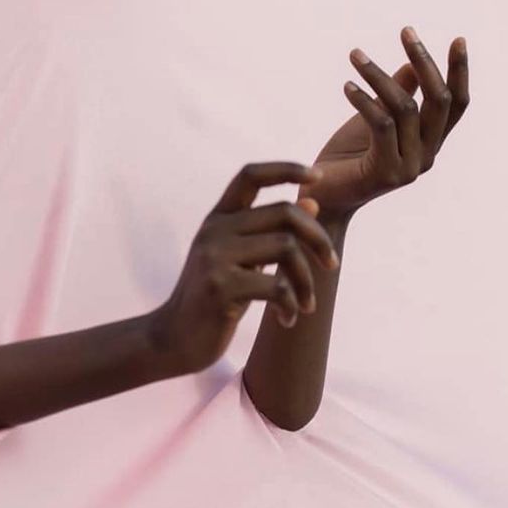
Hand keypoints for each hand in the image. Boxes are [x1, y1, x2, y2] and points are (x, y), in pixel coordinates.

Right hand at [149, 162, 340, 374]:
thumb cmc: (214, 297)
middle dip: (319, 238)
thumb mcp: (241, 259)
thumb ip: (271, 232)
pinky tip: (287, 319)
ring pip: (286, 247)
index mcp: (218, 218)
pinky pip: (276, 286)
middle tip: (332, 265)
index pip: (251, 175)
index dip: (286, 169)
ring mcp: (214, 257)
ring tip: (307, 305)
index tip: (318, 176)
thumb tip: (313, 203)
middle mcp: (214, 230)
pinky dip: (291, 305)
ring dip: (307, 281)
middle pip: (284, 213)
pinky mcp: (220, 288)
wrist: (175, 338)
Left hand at [297, 27, 469, 222]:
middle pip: (439, 101)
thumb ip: (398, 95)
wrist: (325, 198)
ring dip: (379, 75)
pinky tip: (347, 86)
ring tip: (355, 55)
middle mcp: (427, 155)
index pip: (456, 104)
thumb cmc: (349, 156)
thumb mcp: (374, 119)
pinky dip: (364, 100)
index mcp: (430, 142)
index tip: (459, 39)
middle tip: (405, 31)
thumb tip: (410, 64)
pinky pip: (381, 125)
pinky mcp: (385, 172)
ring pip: (405, 108)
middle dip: (425, 61)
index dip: (459, 72)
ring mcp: (409, 166)